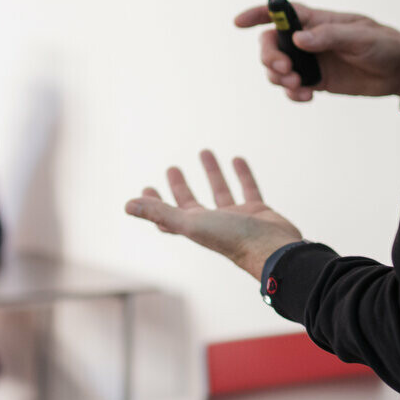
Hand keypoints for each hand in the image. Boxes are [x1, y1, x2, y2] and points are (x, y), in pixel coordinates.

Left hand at [124, 150, 300, 278]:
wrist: (274, 249)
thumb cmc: (232, 240)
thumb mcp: (191, 222)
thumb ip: (160, 212)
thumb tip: (126, 206)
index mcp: (195, 228)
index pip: (168, 215)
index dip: (155, 204)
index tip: (146, 188)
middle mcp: (214, 224)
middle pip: (191, 203)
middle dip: (180, 187)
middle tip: (171, 168)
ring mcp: (237, 218)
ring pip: (220, 191)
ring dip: (211, 173)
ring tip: (204, 150)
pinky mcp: (258, 211)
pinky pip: (248, 188)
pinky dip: (242, 174)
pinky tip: (237, 159)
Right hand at [234, 1, 399, 104]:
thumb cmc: (384, 45)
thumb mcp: (359, 37)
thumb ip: (329, 37)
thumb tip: (298, 39)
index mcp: (317, 21)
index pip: (281, 12)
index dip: (257, 14)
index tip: (238, 22)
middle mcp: (309, 39)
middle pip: (271, 44)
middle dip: (269, 57)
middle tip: (286, 70)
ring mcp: (311, 61)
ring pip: (277, 68)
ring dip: (279, 78)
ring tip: (299, 86)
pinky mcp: (317, 80)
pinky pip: (293, 87)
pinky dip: (292, 93)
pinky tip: (306, 97)